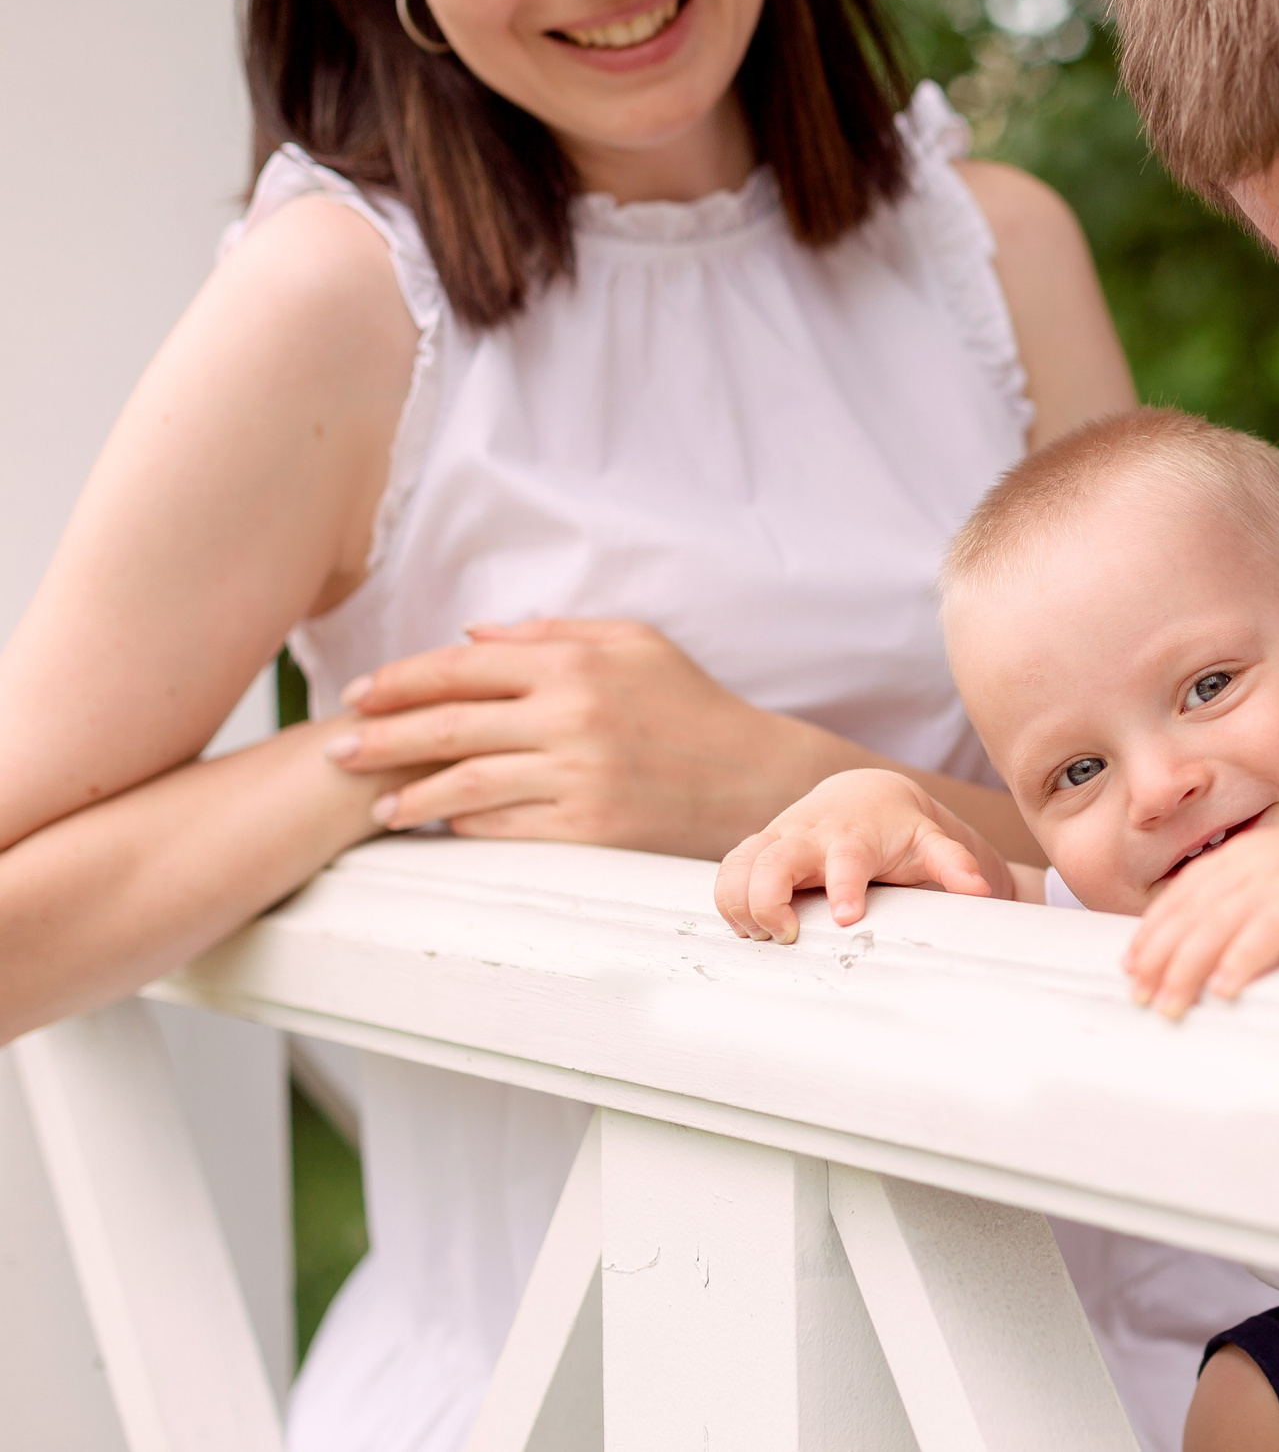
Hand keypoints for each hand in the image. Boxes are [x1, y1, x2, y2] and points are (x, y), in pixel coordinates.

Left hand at [325, 618, 833, 857]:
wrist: (755, 777)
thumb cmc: (693, 706)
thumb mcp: (636, 645)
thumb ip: (552, 635)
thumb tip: (471, 638)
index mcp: (577, 665)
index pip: (461, 668)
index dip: (399, 681)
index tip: (358, 696)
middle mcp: (573, 718)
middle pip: (449, 726)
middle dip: (381, 738)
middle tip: (336, 751)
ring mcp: (580, 778)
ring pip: (465, 785)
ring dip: (410, 795)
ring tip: (377, 803)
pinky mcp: (589, 832)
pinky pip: (505, 829)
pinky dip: (465, 826)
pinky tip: (441, 826)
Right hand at [714, 770, 997, 942]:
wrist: (863, 796)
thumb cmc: (897, 827)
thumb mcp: (930, 842)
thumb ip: (953, 864)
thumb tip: (980, 890)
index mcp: (854, 836)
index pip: (845, 859)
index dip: (844, 887)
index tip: (847, 917)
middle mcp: (808, 835)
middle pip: (772, 861)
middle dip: (768, 901)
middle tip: (786, 935)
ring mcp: (777, 840)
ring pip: (739, 865)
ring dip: (738, 903)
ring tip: (761, 936)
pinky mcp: (757, 850)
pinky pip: (727, 872)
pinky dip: (726, 901)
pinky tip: (744, 928)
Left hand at [1122, 824, 1278, 1019]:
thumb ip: (1253, 896)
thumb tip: (1209, 941)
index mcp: (1252, 853)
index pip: (1186, 891)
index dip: (1153, 928)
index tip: (1133, 962)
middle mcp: (1260, 861)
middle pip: (1192, 912)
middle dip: (1160, 956)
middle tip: (1143, 995)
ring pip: (1216, 926)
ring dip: (1186, 970)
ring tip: (1171, 1005)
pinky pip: (1266, 934)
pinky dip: (1240, 962)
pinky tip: (1224, 990)